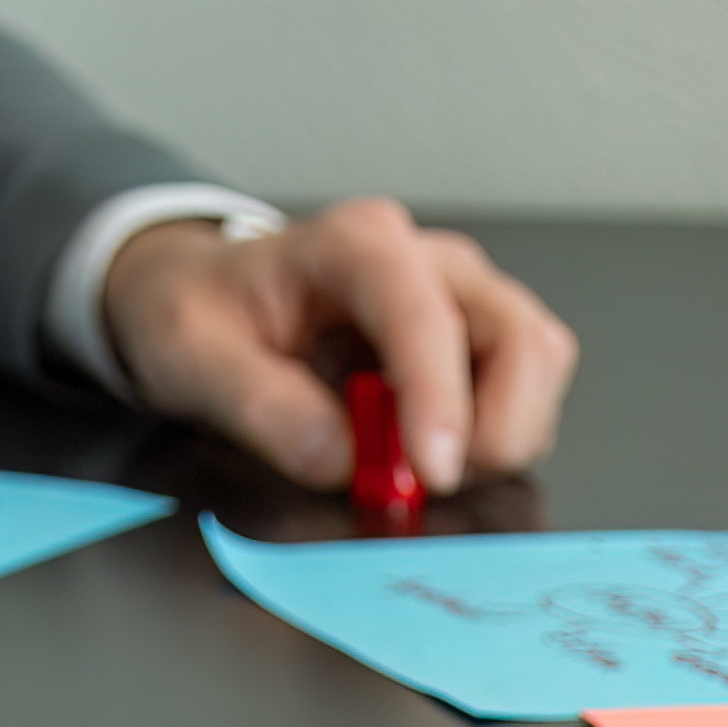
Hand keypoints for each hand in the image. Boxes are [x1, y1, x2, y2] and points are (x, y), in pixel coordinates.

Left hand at [97, 197, 576, 496]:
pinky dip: (491, 437)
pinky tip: (422, 451)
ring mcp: (459, 297)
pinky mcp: (472, 341)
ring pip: (537, 362)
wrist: (197, 297)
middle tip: (429, 482)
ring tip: (415, 467)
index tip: (433, 472)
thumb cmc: (193, 310)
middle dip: (497, 424)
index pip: (421, 312)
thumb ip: (258, 405)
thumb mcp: (190, 355)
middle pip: (519, 334)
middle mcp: (424, 259)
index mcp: (351, 244)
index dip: (438, 396)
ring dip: (501, 433)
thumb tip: (338, 460)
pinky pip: (521, 391)